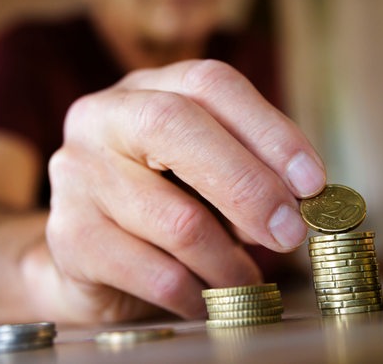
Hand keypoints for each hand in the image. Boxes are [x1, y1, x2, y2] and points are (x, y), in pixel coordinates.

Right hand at [25, 60, 325, 322]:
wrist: (89, 256)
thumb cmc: (162, 203)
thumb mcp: (205, 171)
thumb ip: (249, 169)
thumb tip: (303, 199)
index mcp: (145, 89)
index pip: (209, 83)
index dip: (268, 129)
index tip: (312, 180)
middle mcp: (101, 118)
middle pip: (176, 127)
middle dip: (248, 185)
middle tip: (290, 232)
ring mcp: (76, 175)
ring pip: (175, 218)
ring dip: (228, 261)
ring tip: (246, 279)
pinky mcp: (70, 238)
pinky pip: (155, 274)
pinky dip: (196, 293)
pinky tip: (206, 298)